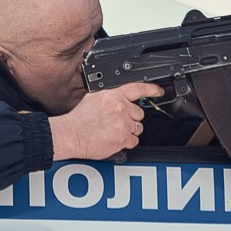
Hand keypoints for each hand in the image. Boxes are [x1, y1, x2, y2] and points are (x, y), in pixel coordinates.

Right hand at [49, 82, 163, 160]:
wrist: (72, 134)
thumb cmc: (79, 119)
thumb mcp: (93, 98)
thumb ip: (109, 97)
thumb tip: (117, 99)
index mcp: (112, 95)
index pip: (137, 88)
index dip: (151, 89)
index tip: (158, 91)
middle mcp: (120, 107)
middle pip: (139, 113)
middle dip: (131, 118)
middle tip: (118, 122)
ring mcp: (122, 123)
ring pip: (137, 128)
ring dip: (129, 130)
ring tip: (114, 131)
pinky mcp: (122, 137)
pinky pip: (133, 141)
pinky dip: (126, 142)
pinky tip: (114, 139)